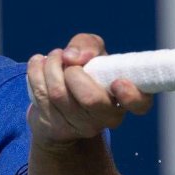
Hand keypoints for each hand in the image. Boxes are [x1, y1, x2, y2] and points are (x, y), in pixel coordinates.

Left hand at [26, 33, 151, 147]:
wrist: (57, 103)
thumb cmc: (84, 73)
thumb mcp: (93, 52)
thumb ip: (88, 45)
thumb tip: (73, 57)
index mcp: (125, 97)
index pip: (140, 104)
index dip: (131, 95)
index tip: (117, 82)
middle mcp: (107, 117)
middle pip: (90, 98)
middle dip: (72, 72)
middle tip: (69, 63)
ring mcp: (81, 126)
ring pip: (58, 94)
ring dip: (50, 66)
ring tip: (53, 58)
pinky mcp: (56, 129)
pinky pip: (40, 95)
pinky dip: (35, 72)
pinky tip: (39, 65)